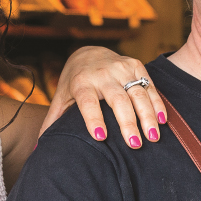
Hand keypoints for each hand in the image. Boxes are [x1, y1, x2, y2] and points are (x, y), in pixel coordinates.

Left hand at [46, 47, 165, 149]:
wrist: (89, 52)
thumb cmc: (74, 83)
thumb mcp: (61, 98)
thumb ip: (52, 122)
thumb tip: (39, 149)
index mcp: (81, 82)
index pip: (88, 101)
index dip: (93, 118)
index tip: (100, 137)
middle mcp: (102, 74)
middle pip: (117, 100)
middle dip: (127, 122)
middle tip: (135, 145)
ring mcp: (121, 68)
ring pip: (138, 93)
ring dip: (147, 116)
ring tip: (153, 137)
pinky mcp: (136, 65)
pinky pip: (150, 86)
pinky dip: (157, 103)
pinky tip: (162, 121)